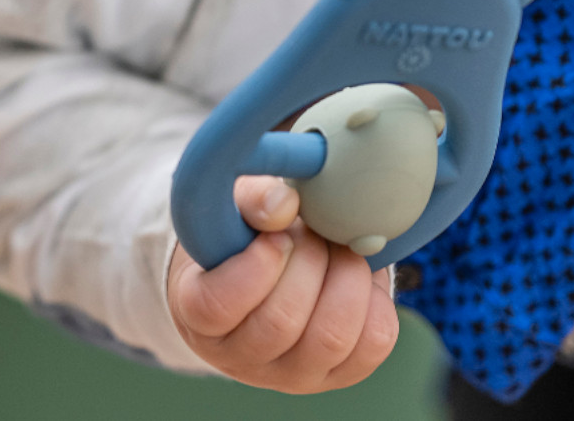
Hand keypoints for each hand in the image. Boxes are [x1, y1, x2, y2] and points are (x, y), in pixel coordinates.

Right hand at [167, 176, 398, 391]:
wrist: (271, 264)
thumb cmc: (241, 233)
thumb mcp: (232, 205)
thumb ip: (250, 197)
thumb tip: (283, 205)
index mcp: (199, 312)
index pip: (217, 306)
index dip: (254, 267)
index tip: (277, 233)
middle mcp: (241, 356)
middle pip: (281, 322)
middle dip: (309, 260)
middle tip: (312, 228)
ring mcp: (290, 374)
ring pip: (330, 338)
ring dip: (346, 278)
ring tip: (339, 245)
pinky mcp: (337, 375)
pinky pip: (372, 344)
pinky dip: (375, 300)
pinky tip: (360, 274)